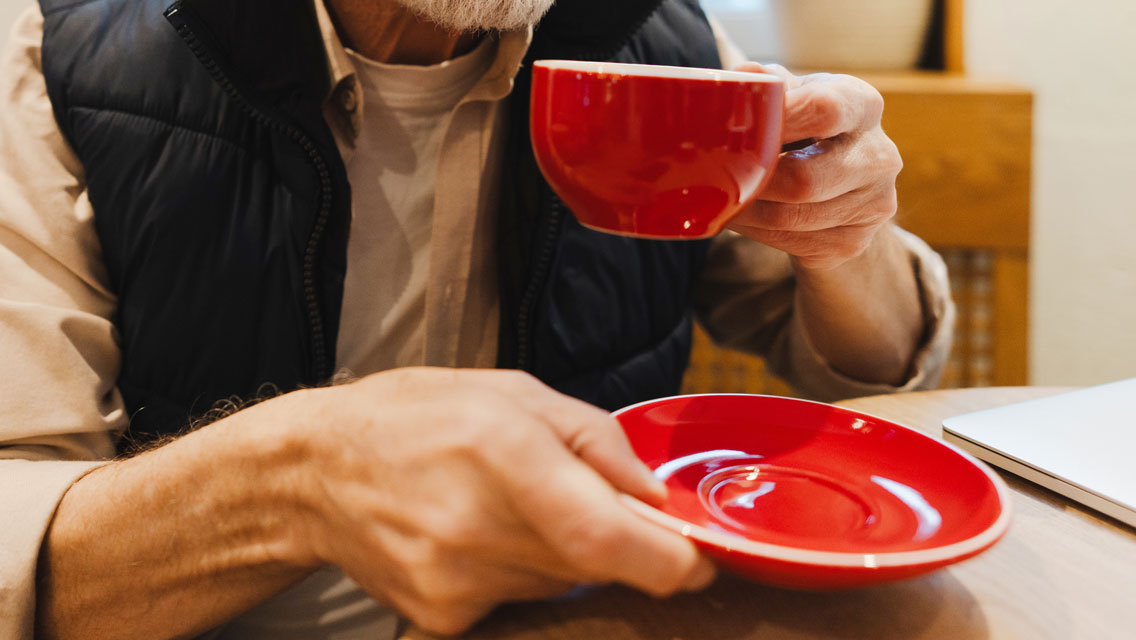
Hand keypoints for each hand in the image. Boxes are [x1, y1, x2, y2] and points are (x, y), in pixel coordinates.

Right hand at [288, 368, 714, 634]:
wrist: (315, 473)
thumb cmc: (418, 416)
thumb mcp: (514, 392)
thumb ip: (596, 441)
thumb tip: (657, 498)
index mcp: (503, 454)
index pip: (607, 538)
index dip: (671, 560)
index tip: (697, 558)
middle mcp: (479, 528)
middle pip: (596, 564)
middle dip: (617, 542)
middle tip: (585, 501)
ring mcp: (458, 582)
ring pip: (561, 585)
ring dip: (563, 552)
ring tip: (508, 505)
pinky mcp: (444, 617)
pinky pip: (519, 601)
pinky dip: (520, 572)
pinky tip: (476, 534)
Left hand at [728, 63, 902, 270]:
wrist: (844, 188)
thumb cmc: (807, 130)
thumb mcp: (794, 97)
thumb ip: (769, 84)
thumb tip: (742, 76)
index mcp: (862, 105)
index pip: (823, 110)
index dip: (776, 120)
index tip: (737, 127)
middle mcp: (879, 155)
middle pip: (804, 179)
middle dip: (754, 181)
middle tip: (718, 176)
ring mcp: (873, 203)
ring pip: (792, 216)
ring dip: (748, 211)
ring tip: (722, 199)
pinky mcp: (854, 241)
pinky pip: (793, 241)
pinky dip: (757, 232)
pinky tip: (743, 217)